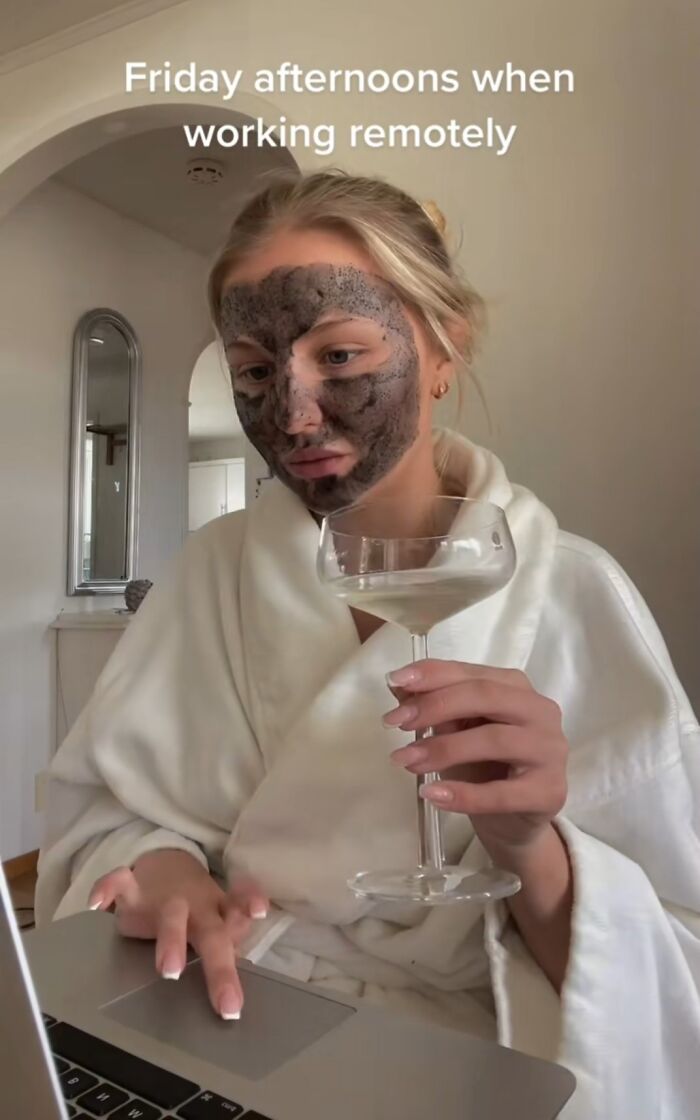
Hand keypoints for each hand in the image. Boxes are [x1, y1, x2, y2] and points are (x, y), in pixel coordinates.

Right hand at [87, 849, 268, 1019]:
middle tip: (226, 1003)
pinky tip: (98, 904)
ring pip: (171, 915)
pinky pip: (118, 883)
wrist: (165, 864)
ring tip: (170, 970)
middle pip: (210, 934)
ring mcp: (163, 897)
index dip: (248, 909)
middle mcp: (195, 905)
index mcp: (218, 912)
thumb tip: (243, 961)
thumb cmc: (197, 904)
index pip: (238, 915)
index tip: (259, 912)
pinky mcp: (131, 888)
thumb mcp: (220, 914)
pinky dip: (108, 890)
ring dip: (172, 941)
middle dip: (218, 967)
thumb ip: (233, 934)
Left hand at [383, 659, 567, 862]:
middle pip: (485, 696)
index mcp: (516, 688)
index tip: (395, 682)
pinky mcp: (549, 791)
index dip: (432, 675)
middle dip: (435, 706)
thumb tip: (397, 683)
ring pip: (494, 740)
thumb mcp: (455, 732)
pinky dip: (463, 794)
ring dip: (443, 749)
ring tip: (406, 760)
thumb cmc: (485, 768)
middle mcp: (540, 711)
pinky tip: (432, 794)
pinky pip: (502, 793)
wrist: (513, 822)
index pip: (472, 673)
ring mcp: (550, 750)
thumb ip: (433, 706)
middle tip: (396, 723)